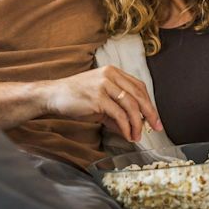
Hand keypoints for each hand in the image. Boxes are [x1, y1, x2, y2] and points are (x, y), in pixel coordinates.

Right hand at [44, 66, 162, 142]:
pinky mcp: (97, 98)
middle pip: (138, 95)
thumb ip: (118, 113)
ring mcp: (103, 85)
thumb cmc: (76, 98)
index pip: (139, 87)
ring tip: (137, 136)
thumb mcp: (100, 103)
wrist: (53, 95)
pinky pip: (118, 114)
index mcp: (113, 72)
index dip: (149, 103)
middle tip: (155, 128)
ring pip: (130, 105)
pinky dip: (126, 127)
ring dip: (137, 124)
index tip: (154, 118)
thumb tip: (133, 129)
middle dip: (150, 113)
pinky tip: (127, 135)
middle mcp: (110, 75)